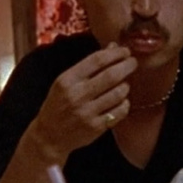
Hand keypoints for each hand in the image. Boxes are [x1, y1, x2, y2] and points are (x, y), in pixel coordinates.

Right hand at [28, 43, 136, 161]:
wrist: (49, 135)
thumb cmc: (59, 104)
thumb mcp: (66, 81)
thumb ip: (89, 65)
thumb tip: (113, 46)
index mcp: (67, 80)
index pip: (96, 60)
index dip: (115, 53)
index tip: (125, 51)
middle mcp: (76, 95)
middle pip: (111, 76)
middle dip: (127, 66)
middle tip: (133, 62)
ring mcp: (87, 112)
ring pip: (118, 94)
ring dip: (126, 86)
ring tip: (125, 84)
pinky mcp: (96, 127)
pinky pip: (120, 111)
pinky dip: (125, 103)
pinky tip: (122, 101)